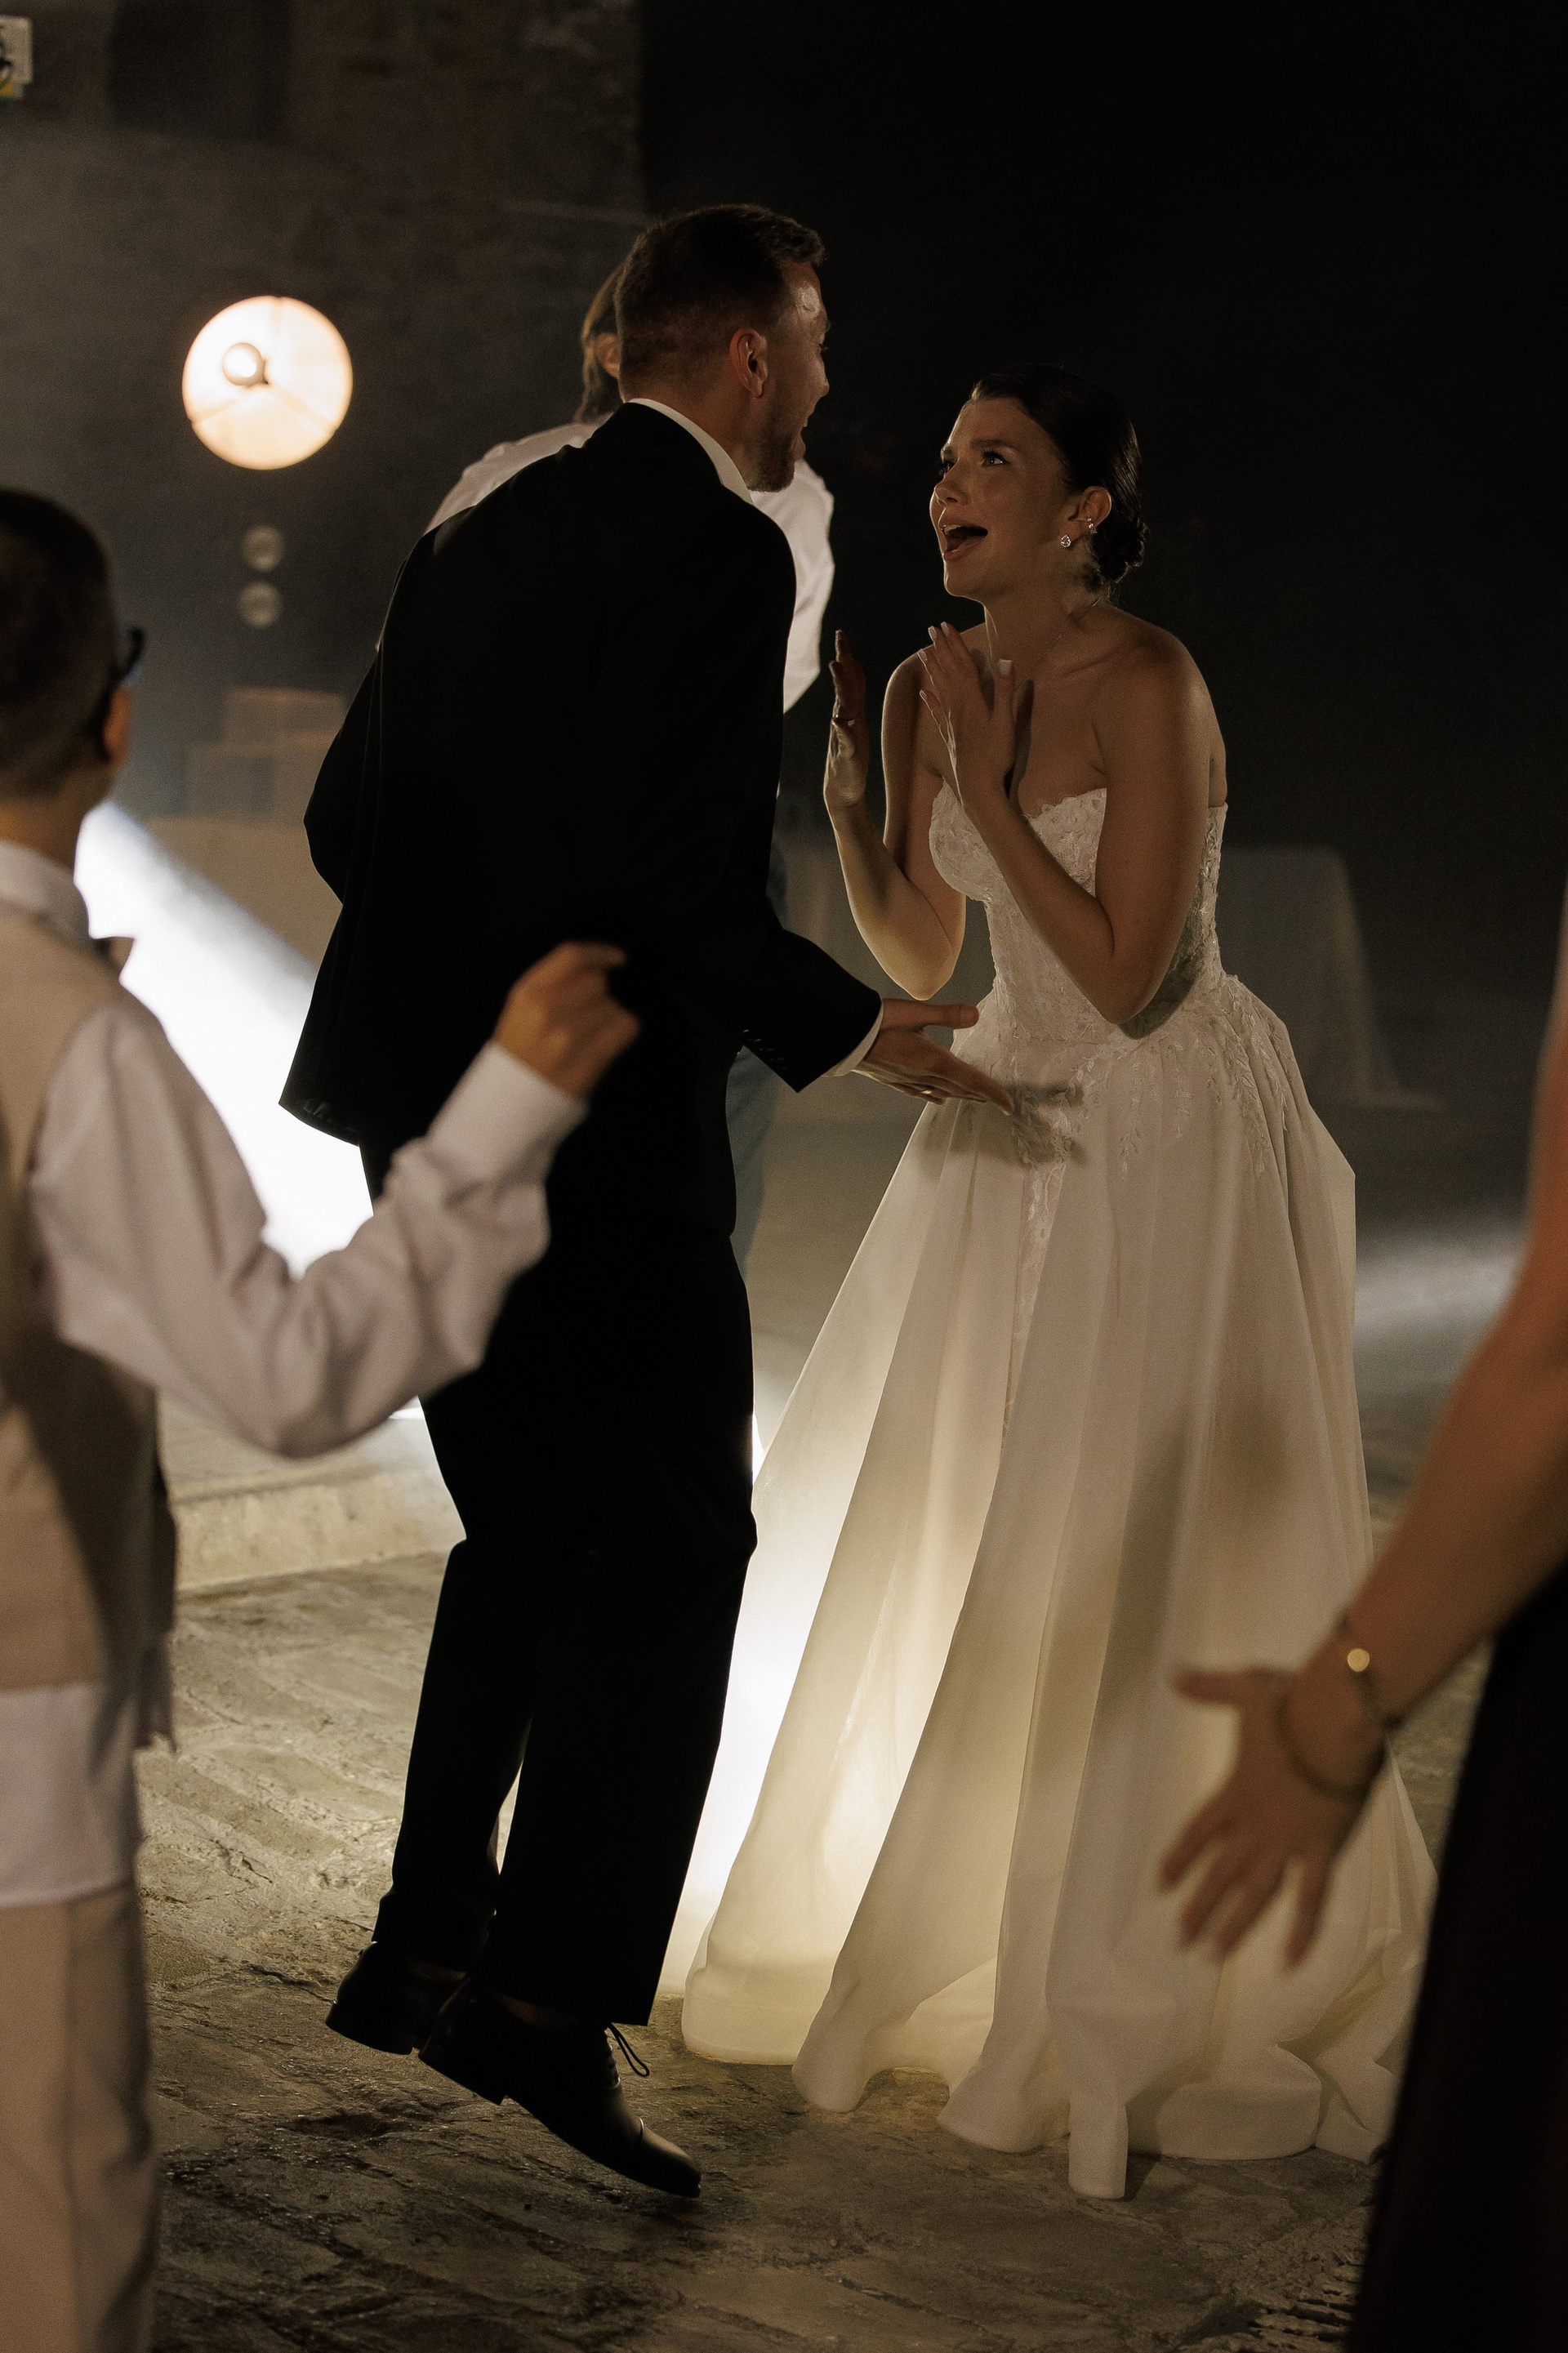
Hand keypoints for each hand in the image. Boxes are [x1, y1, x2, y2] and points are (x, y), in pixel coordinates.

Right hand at [491, 943, 638, 1097]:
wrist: (507, 1107)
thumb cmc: (520, 1058)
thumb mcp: (520, 1012)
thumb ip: (551, 986)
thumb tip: (598, 970)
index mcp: (526, 994)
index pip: (571, 956)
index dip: (600, 953)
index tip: (617, 958)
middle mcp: (545, 1010)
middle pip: (597, 982)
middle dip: (600, 996)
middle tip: (587, 1020)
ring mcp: (566, 1036)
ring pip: (612, 1006)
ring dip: (608, 1018)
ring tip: (588, 1039)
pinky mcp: (587, 1060)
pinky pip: (625, 1027)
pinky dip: (623, 1031)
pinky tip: (607, 1043)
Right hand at [823, 629, 869, 815]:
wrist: (843, 789)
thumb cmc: (851, 755)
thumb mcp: (855, 721)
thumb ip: (853, 697)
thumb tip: (853, 670)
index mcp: (850, 711)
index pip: (849, 679)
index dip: (845, 656)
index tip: (841, 633)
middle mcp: (844, 719)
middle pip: (844, 685)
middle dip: (842, 660)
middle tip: (839, 638)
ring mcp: (844, 736)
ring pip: (842, 707)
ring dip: (840, 687)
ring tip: (836, 668)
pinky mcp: (847, 756)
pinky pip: (844, 741)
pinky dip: (842, 731)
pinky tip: (838, 721)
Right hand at [861, 999, 1013, 1111]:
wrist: (842, 1036)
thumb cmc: (878, 1021)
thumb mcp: (915, 1012)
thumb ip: (947, 1015)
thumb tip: (976, 1015)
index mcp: (933, 1060)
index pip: (971, 1080)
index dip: (993, 1093)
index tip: (1010, 1106)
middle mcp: (923, 1076)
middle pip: (960, 1089)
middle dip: (981, 1096)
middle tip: (1000, 1103)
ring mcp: (908, 1080)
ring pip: (943, 1092)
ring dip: (962, 1097)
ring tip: (977, 1100)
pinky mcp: (894, 1080)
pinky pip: (920, 1093)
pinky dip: (934, 1097)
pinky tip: (937, 1100)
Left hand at [917, 623, 1015, 813]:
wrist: (978, 789)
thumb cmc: (995, 757)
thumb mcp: (1006, 723)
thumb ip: (1005, 691)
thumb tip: (1006, 659)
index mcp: (972, 701)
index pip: (962, 665)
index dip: (955, 644)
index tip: (946, 625)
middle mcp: (958, 709)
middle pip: (948, 673)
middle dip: (941, 650)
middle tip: (932, 629)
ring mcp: (951, 724)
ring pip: (940, 689)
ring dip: (933, 669)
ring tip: (924, 653)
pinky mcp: (950, 738)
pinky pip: (937, 714)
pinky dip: (930, 702)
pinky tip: (924, 694)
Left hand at [1157, 1667, 1378, 1964]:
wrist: (1333, 1717)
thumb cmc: (1291, 1701)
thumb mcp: (1243, 1688)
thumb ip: (1208, 1688)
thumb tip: (1173, 1674)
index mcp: (1234, 1791)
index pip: (1198, 1833)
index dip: (1180, 1859)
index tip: (1161, 1885)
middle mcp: (1254, 1824)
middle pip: (1220, 1873)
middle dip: (1200, 1907)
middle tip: (1181, 1939)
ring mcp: (1286, 1841)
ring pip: (1254, 1894)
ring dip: (1233, 1926)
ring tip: (1212, 1956)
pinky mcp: (1322, 1849)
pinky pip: (1311, 1898)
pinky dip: (1301, 1931)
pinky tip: (1289, 1962)